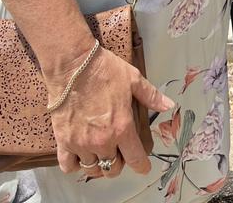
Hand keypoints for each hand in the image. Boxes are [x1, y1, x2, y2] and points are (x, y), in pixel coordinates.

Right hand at [47, 44, 173, 178]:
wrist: (73, 64)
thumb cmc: (104, 70)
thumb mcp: (133, 79)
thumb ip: (151, 96)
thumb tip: (168, 106)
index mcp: (122, 127)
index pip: (135, 159)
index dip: (142, 166)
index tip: (143, 167)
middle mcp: (103, 141)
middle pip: (112, 168)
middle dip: (118, 164)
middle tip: (119, 153)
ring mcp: (81, 143)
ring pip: (92, 169)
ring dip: (98, 165)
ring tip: (100, 155)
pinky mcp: (64, 140)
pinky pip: (68, 166)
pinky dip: (74, 165)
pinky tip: (79, 156)